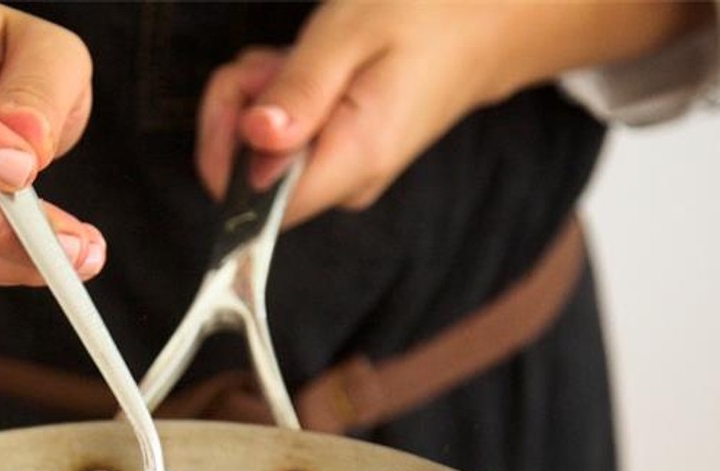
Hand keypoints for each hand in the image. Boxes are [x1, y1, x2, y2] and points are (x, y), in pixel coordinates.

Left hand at [196, 0, 711, 224]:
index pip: (255, 203)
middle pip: (249, 177)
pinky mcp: (342, 157)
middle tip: (279, 60)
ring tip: (303, 56)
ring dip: (261, 98)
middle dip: (241, 111)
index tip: (244, 91)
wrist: (494, 18)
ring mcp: (345, 173)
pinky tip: (311, 68)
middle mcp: (347, 182)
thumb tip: (251, 144)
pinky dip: (282, 99)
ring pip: (261, 154)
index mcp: (353, 160)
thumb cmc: (431, 11)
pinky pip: (285, 140)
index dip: (226, 150)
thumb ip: (299, 92)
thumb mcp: (352, 31)